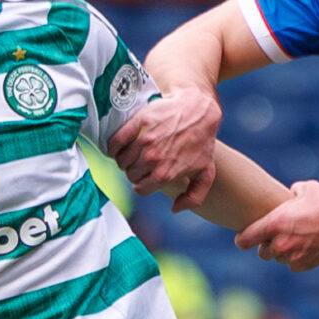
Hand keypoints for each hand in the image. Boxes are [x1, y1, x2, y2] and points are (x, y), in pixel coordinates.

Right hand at [110, 85, 222, 210]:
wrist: (198, 109)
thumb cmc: (202, 141)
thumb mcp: (206, 172)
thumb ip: (194, 197)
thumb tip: (174, 208)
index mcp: (165, 174)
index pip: (141, 189)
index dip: (142, 184)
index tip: (144, 177)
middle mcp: (153, 159)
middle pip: (130, 174)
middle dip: (134, 171)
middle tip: (140, 163)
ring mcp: (144, 141)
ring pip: (121, 160)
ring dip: (124, 159)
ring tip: (131, 154)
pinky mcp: (137, 124)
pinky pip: (115, 142)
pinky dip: (113, 146)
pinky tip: (119, 146)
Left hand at [236, 180, 318, 270]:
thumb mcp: (307, 189)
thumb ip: (291, 193)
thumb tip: (290, 194)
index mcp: (275, 224)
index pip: (245, 239)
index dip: (243, 239)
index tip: (244, 238)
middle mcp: (280, 243)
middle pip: (262, 253)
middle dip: (267, 245)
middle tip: (277, 236)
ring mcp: (293, 256)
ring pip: (279, 259)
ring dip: (283, 252)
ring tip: (296, 239)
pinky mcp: (306, 265)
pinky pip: (293, 265)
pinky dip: (297, 259)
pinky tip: (306, 247)